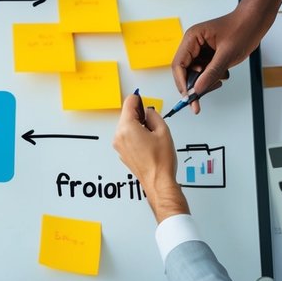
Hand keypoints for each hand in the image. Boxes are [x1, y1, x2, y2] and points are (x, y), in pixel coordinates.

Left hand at [113, 94, 187, 219]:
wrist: (158, 181)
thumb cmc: (160, 160)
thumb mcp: (163, 131)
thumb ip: (154, 115)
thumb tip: (148, 111)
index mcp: (127, 127)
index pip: (129, 103)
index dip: (138, 99)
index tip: (144, 100)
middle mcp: (119, 135)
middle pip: (127, 115)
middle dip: (139, 115)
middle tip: (153, 123)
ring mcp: (118, 145)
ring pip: (126, 126)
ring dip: (138, 125)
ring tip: (152, 136)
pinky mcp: (121, 152)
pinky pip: (127, 136)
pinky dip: (135, 135)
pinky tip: (147, 144)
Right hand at [172, 0, 281, 113]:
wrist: (256, 20)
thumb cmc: (242, 28)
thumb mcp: (227, 54)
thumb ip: (211, 73)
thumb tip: (197, 90)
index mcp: (192, 38)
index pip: (178, 64)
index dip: (182, 83)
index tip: (189, 97)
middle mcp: (193, 43)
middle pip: (184, 70)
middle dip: (193, 84)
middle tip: (200, 99)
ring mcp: (201, 49)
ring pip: (195, 72)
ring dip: (205, 80)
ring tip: (219, 80)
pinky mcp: (209, 54)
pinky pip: (205, 70)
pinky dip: (212, 76)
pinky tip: (224, 74)